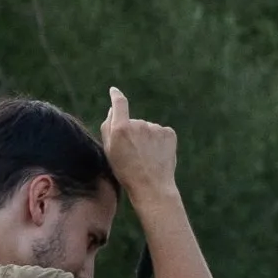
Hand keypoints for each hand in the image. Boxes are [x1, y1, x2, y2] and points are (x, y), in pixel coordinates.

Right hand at [101, 87, 181, 201]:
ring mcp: (155, 128)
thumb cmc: (126, 171)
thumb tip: (112, 109)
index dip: (116, 96)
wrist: (151, 186)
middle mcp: (138, 124)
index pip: (119, 104)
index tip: (114, 91)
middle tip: (133, 154)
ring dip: (146, 139)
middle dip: (132, 133)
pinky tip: (156, 155)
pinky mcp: (169, 133)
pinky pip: (161, 133)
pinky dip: (159, 142)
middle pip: (133, 122)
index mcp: (120, 128)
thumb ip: (108, 128)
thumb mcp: (109, 152)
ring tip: (145, 158)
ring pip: (148, 129)